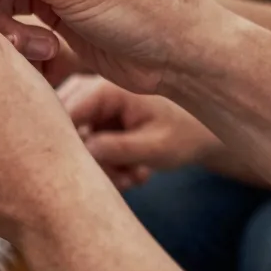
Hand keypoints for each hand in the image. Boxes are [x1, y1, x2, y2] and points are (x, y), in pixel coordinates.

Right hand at [58, 75, 220, 189]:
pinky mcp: (96, 119)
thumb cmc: (186, 133)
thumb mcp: (156, 146)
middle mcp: (92, 89)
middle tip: (122, 182)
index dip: (71, 148)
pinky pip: (84, 145)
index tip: (94, 176)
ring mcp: (92, 105)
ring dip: (99, 166)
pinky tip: (132, 172)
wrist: (206, 131)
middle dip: (89, 161)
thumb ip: (118, 148)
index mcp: (105, 88)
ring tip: (133, 178)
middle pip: (64, 129)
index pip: (64, 114)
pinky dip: (105, 162)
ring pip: (73, 141)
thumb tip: (82, 153)